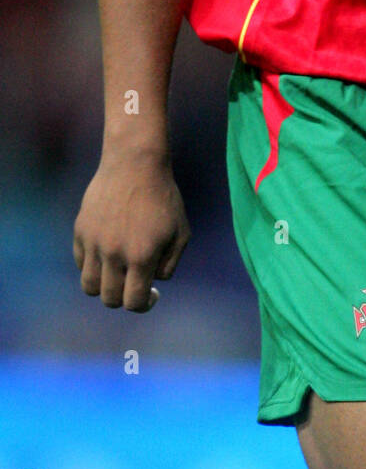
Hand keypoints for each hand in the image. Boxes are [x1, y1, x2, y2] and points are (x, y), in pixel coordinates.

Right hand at [73, 150, 190, 312]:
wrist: (135, 164)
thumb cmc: (163, 197)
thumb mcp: (181, 232)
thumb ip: (170, 264)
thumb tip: (152, 283)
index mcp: (142, 256)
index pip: (133, 302)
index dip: (144, 304)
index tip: (150, 294)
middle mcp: (114, 253)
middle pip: (110, 299)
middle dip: (124, 297)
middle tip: (134, 283)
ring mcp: (94, 242)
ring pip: (89, 286)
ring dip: (104, 286)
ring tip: (117, 272)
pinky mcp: (81, 231)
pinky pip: (81, 262)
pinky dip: (92, 265)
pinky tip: (108, 252)